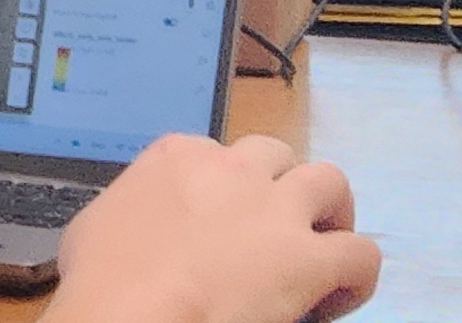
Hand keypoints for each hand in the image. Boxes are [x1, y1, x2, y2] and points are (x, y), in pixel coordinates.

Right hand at [52, 137, 376, 322]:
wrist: (128, 313)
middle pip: (277, 156)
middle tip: (275, 231)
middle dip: (282, 188)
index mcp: (178, 156)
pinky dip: (354, 275)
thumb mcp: (101, 224)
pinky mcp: (308, 258)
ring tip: (319, 252)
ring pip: (330, 182)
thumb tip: (145, 228)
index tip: (220, 229)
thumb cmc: (102, 280)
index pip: (219, 155)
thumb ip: (137, 207)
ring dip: (328, 214)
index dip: (225, 193)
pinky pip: (361, 253)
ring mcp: (274, 209)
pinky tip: (331, 299)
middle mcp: (232, 170)